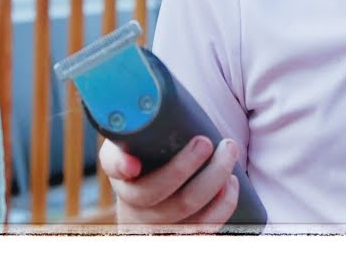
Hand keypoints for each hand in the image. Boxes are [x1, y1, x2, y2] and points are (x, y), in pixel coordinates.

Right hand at [99, 135, 241, 232]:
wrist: (155, 199)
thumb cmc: (152, 161)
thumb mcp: (138, 144)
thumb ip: (139, 126)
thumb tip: (147, 110)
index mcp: (121, 173)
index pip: (114, 167)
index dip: (122, 166)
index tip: (133, 163)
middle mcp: (134, 205)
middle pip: (155, 191)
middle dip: (184, 165)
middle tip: (206, 141)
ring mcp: (159, 225)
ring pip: (185, 208)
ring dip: (213, 179)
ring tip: (228, 151)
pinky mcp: (182, 235)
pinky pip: (204, 227)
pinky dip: (222, 205)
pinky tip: (231, 183)